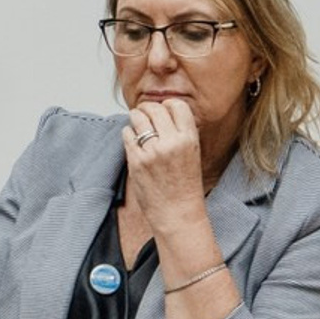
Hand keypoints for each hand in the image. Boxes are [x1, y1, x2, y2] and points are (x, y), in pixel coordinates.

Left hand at [121, 96, 207, 222]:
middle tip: (143, 113)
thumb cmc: (185, 187)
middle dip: (147, 108)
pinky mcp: (136, 160)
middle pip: (154, 108)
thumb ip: (180, 134)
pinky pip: (127, 134)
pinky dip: (128, 133)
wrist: (178, 213)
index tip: (162, 109)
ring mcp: (153, 151)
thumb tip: (163, 114)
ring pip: (138, 118)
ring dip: (135, 117)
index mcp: (190, 139)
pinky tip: (132, 139)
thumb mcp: (192, 154)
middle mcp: (172, 142)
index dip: (167, 105)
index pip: (177, 105)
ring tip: (136, 123)